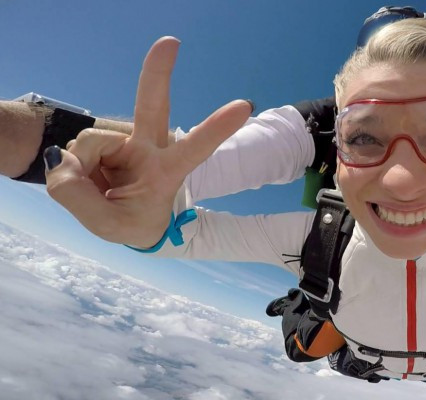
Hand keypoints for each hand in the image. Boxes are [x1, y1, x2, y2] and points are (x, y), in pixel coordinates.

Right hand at [44, 36, 251, 247]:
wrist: (127, 221)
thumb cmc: (134, 222)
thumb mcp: (110, 226)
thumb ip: (80, 197)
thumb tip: (61, 159)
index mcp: (168, 172)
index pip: (195, 150)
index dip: (215, 129)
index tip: (243, 107)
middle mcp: (150, 149)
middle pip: (153, 107)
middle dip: (158, 74)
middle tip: (170, 43)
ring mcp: (126, 142)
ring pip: (90, 142)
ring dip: (81, 169)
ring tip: (98, 190)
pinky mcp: (105, 141)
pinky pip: (75, 148)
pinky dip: (72, 167)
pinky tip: (89, 178)